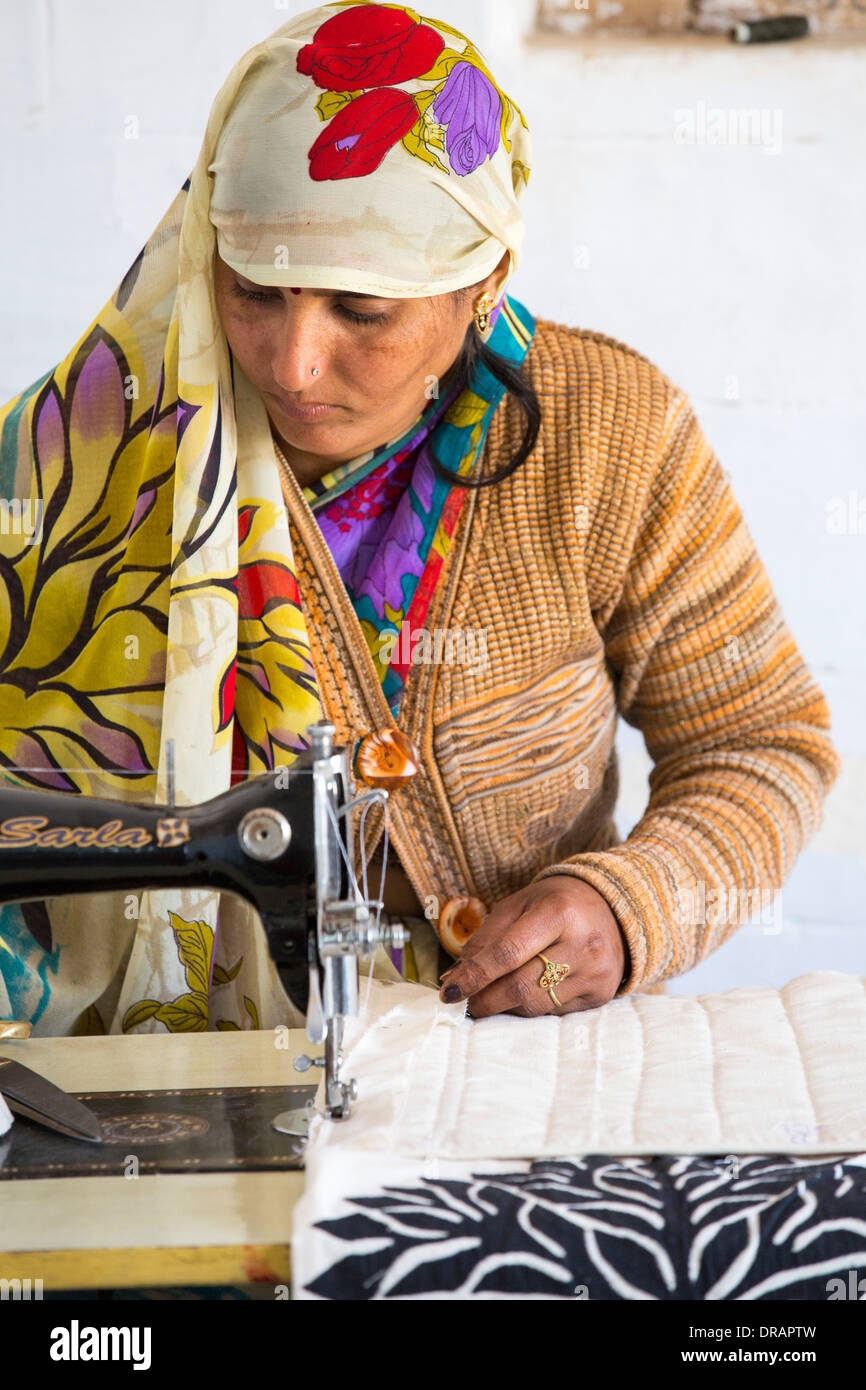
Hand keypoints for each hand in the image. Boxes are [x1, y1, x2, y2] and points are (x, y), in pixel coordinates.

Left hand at [438, 875, 626, 1018]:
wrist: (610, 907)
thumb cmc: (553, 904)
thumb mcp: (517, 905)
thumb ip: (486, 938)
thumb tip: (456, 978)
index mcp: (558, 912)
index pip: (508, 953)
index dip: (475, 975)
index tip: (449, 992)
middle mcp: (583, 944)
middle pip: (520, 987)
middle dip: (484, 1000)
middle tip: (464, 1003)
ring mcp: (596, 972)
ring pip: (535, 1006)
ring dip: (505, 1006)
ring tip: (493, 996)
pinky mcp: (601, 994)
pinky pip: (553, 1013)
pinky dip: (530, 1007)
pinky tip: (526, 993)